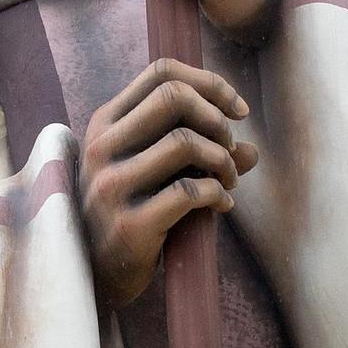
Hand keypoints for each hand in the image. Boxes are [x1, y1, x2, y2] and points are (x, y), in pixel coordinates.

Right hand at [80, 57, 257, 307]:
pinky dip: (218, 194)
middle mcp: (102, 147)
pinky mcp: (129, 223)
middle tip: (230, 147)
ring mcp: (112, 185)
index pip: (161, 72)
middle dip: (217, 118)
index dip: (210, 83)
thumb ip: (197, 151)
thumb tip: (252, 150)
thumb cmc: (129, 212)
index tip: (237, 110)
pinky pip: (190, 191)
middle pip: (173, 97)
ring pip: (185, 142)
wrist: (95, 274)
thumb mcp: (153, 172)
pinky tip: (222, 206)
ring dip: (223, 160)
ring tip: (229, 181)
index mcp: (105, 124)